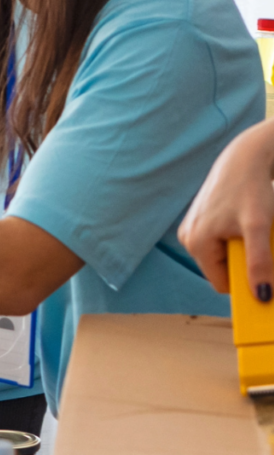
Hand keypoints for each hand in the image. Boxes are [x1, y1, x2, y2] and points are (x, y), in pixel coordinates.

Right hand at [179, 120, 273, 299]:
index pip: (222, 285)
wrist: (244, 157)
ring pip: (221, 256)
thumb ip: (259, 263)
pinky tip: (243, 222)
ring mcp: (192, 229)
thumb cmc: (250, 189)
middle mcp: (188, 238)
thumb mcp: (258, 228)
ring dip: (241, 250)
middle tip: (258, 240)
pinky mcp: (199, 221)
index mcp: (196, 243)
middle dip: (244, 262)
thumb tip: (262, 297)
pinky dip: (235, 239)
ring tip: (251, 228)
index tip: (264, 272)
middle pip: (222, 270)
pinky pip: (218, 243)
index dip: (245, 282)